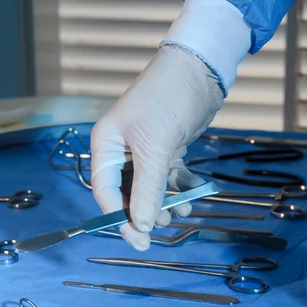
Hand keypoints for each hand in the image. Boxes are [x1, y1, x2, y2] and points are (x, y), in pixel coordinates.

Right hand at [90, 44, 223, 250]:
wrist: (200, 67)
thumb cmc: (168, 97)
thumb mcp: (155, 146)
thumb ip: (147, 188)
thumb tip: (141, 226)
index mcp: (106, 145)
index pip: (105, 192)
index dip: (120, 218)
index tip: (139, 239)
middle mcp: (121, 150)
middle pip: (126, 193)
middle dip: (144, 212)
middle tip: (163, 226)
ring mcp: (144, 150)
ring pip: (149, 188)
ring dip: (165, 203)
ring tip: (183, 210)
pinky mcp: (166, 149)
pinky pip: (168, 177)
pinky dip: (179, 188)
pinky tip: (192, 194)